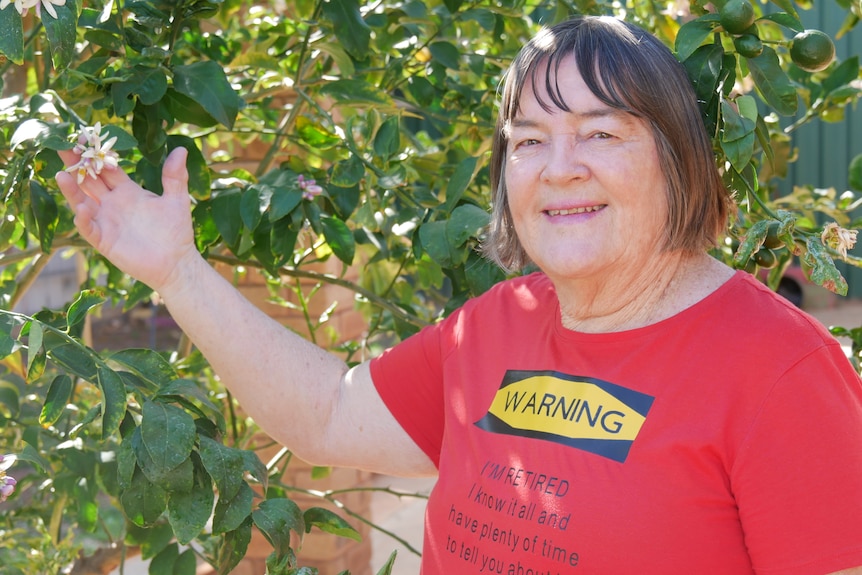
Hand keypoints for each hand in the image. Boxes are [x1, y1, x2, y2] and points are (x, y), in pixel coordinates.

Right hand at [55, 147, 198, 292]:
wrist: (176, 263)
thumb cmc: (177, 232)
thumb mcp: (177, 200)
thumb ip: (175, 176)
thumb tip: (182, 149)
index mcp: (128, 191)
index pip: (108, 168)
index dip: (97, 154)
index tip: (85, 136)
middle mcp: (113, 204)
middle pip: (89, 180)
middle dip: (76, 164)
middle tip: (62, 145)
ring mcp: (106, 221)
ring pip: (83, 202)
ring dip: (72, 189)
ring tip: (62, 174)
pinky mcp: (104, 240)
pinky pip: (89, 228)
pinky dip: (83, 219)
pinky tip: (81, 208)